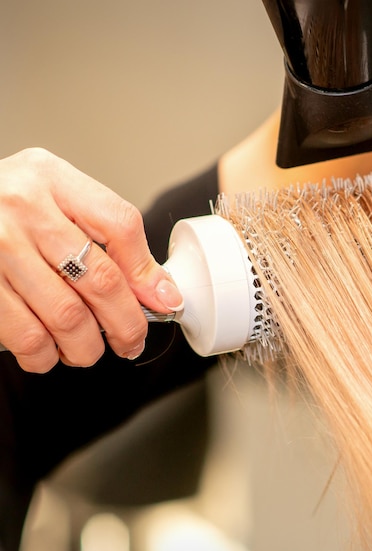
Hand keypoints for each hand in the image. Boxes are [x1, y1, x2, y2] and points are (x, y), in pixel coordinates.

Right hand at [0, 148, 182, 372]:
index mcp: (52, 179)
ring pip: (67, 317)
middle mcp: (24, 208)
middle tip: (130, 341)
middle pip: (101, 279)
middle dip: (126, 324)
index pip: (120, 223)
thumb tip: (158, 290)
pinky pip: (28, 338)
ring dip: (87, 347)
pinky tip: (50, 350)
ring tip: (87, 349)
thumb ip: (104, 234)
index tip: (164, 302)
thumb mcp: (55, 198)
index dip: (147, 273)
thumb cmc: (7, 207)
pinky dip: (47, 356)